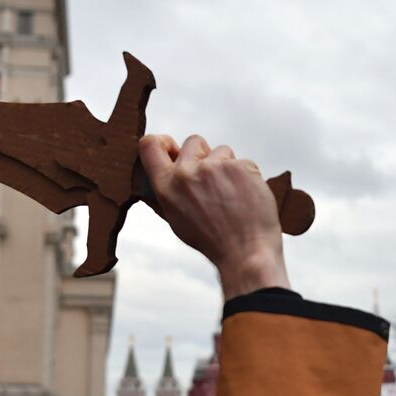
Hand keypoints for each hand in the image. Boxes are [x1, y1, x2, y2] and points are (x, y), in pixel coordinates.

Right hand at [139, 134, 290, 298]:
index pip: (150, 145)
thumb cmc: (211, 241)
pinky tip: (247, 197)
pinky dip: (247, 176)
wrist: (246, 253)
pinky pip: (243, 162)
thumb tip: (148, 182)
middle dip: (204, 155)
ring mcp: (215, 167)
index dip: (162, 142)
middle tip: (213, 181)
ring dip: (227, 166)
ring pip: (222, 151)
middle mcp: (187, 173)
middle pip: (193, 142)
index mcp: (166, 187)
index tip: (172, 148)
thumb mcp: (176, 221)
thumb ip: (164, 197)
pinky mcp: (240, 167)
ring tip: (232, 195)